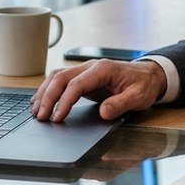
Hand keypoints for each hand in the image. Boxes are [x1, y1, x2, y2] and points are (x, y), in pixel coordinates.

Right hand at [30, 59, 166, 122]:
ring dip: (44, 92)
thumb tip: (104, 112)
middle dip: (48, 97)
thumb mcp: (138, 97)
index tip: (57, 117)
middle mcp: (91, 67)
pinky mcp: (83, 77)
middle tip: (40, 116)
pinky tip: (41, 99)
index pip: (76, 85)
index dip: (64, 102)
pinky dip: (48, 89)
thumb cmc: (143, 85)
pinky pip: (61, 79)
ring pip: (57, 76)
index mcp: (103, 70)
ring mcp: (85, 70)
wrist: (148, 75)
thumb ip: (120, 104)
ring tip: (35, 110)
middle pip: (61, 78)